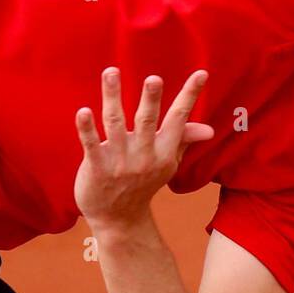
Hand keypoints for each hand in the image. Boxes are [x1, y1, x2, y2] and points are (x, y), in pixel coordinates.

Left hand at [74, 68, 213, 230]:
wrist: (119, 220)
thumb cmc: (143, 183)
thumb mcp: (167, 163)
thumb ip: (184, 140)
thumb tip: (210, 129)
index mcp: (163, 151)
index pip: (179, 118)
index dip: (190, 95)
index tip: (202, 73)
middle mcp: (143, 155)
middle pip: (147, 121)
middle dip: (151, 100)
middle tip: (154, 79)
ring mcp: (119, 162)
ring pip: (114, 124)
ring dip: (112, 97)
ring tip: (111, 72)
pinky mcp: (96, 168)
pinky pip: (91, 145)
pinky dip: (86, 129)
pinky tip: (83, 111)